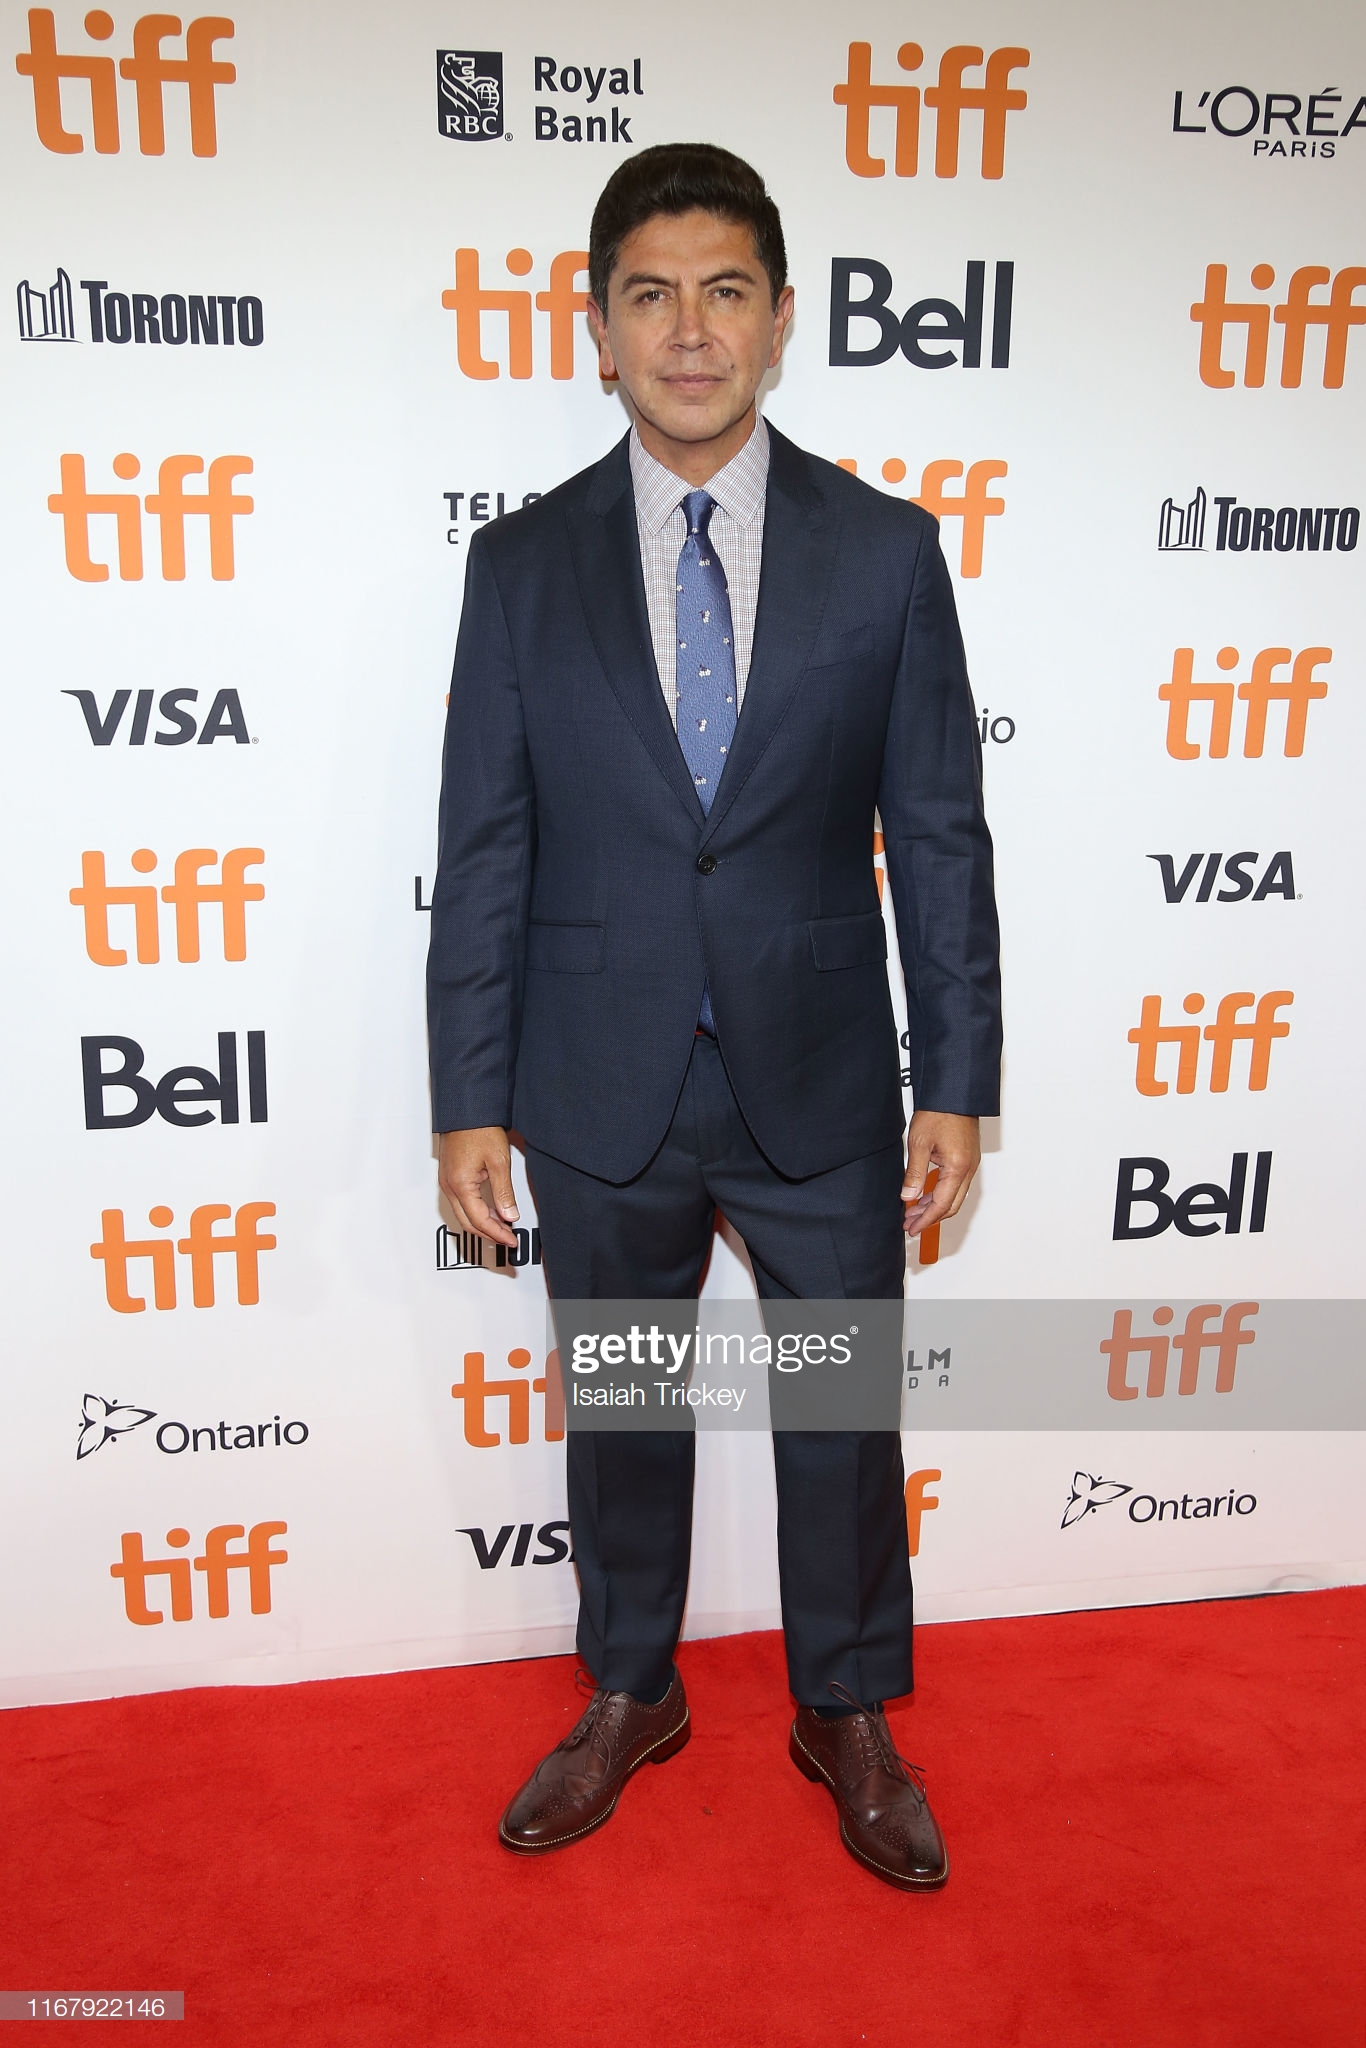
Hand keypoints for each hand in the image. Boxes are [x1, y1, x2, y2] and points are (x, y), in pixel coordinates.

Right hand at [438, 1127, 519, 1247]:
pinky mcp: (449, 1176)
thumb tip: (509, 1216)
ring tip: (503, 1227)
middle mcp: (449, 1186)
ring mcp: (447, 1181)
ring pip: (463, 1213)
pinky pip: (460, 1202)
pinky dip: (475, 1211)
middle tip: (508, 1238)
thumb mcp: (499, 1162)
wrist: (466, 1109)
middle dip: (489, 1234)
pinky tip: (490, 1211)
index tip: (511, 1240)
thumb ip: (504, 1192)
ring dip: (482, 1224)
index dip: (497, 1233)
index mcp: (460, 1185)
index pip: (479, 1220)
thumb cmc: (479, 1129)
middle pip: (468, 1222)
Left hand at [902, 1111, 979, 1237]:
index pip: (942, 1205)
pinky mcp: (967, 1158)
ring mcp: (970, 1164)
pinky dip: (941, 1194)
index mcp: (958, 1167)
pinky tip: (925, 1194)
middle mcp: (968, 1169)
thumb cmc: (939, 1112)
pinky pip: (956, 1185)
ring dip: (935, 1206)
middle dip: (930, 1218)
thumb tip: (908, 1196)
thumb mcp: (919, 1143)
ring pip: (954, 1196)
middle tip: (910, 1224)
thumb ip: (914, 1174)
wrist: (953, 1093)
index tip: (912, 1228)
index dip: (926, 1220)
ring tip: (913, 1211)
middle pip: (952, 1206)